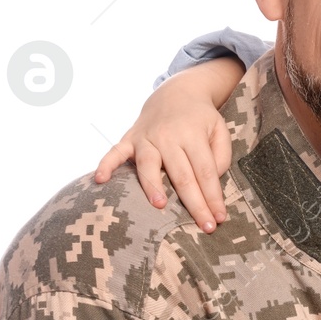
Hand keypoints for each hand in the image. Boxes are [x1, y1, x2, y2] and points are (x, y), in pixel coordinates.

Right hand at [93, 58, 245, 232]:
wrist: (177, 93)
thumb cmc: (201, 119)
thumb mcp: (220, 131)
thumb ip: (220, 156)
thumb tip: (210, 180)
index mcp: (193, 136)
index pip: (205, 172)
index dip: (213, 197)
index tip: (218, 219)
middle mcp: (168, 136)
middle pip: (182, 175)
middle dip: (194, 203)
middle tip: (204, 226)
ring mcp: (146, 137)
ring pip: (149, 164)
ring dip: (153, 185)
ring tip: (159, 205)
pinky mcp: (130, 138)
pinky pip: (115, 152)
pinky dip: (106, 164)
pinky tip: (100, 179)